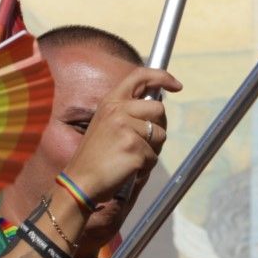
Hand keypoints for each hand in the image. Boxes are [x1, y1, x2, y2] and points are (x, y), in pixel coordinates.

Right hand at [63, 67, 180, 201]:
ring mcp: (126, 128)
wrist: (80, 181)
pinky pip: (154, 156)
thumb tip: (158, 108)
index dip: (162, 77)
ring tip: (131, 157)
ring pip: (160, 134)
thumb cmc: (96, 157)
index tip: (177, 85)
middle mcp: (118, 110)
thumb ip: (127, 111)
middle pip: (159, 109)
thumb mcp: (106, 124)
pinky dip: (146, 166)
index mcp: (110, 102)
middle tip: (143, 143)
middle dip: (158, 127)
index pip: (139, 76)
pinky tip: (128, 168)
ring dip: (152, 149)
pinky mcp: (134, 148)